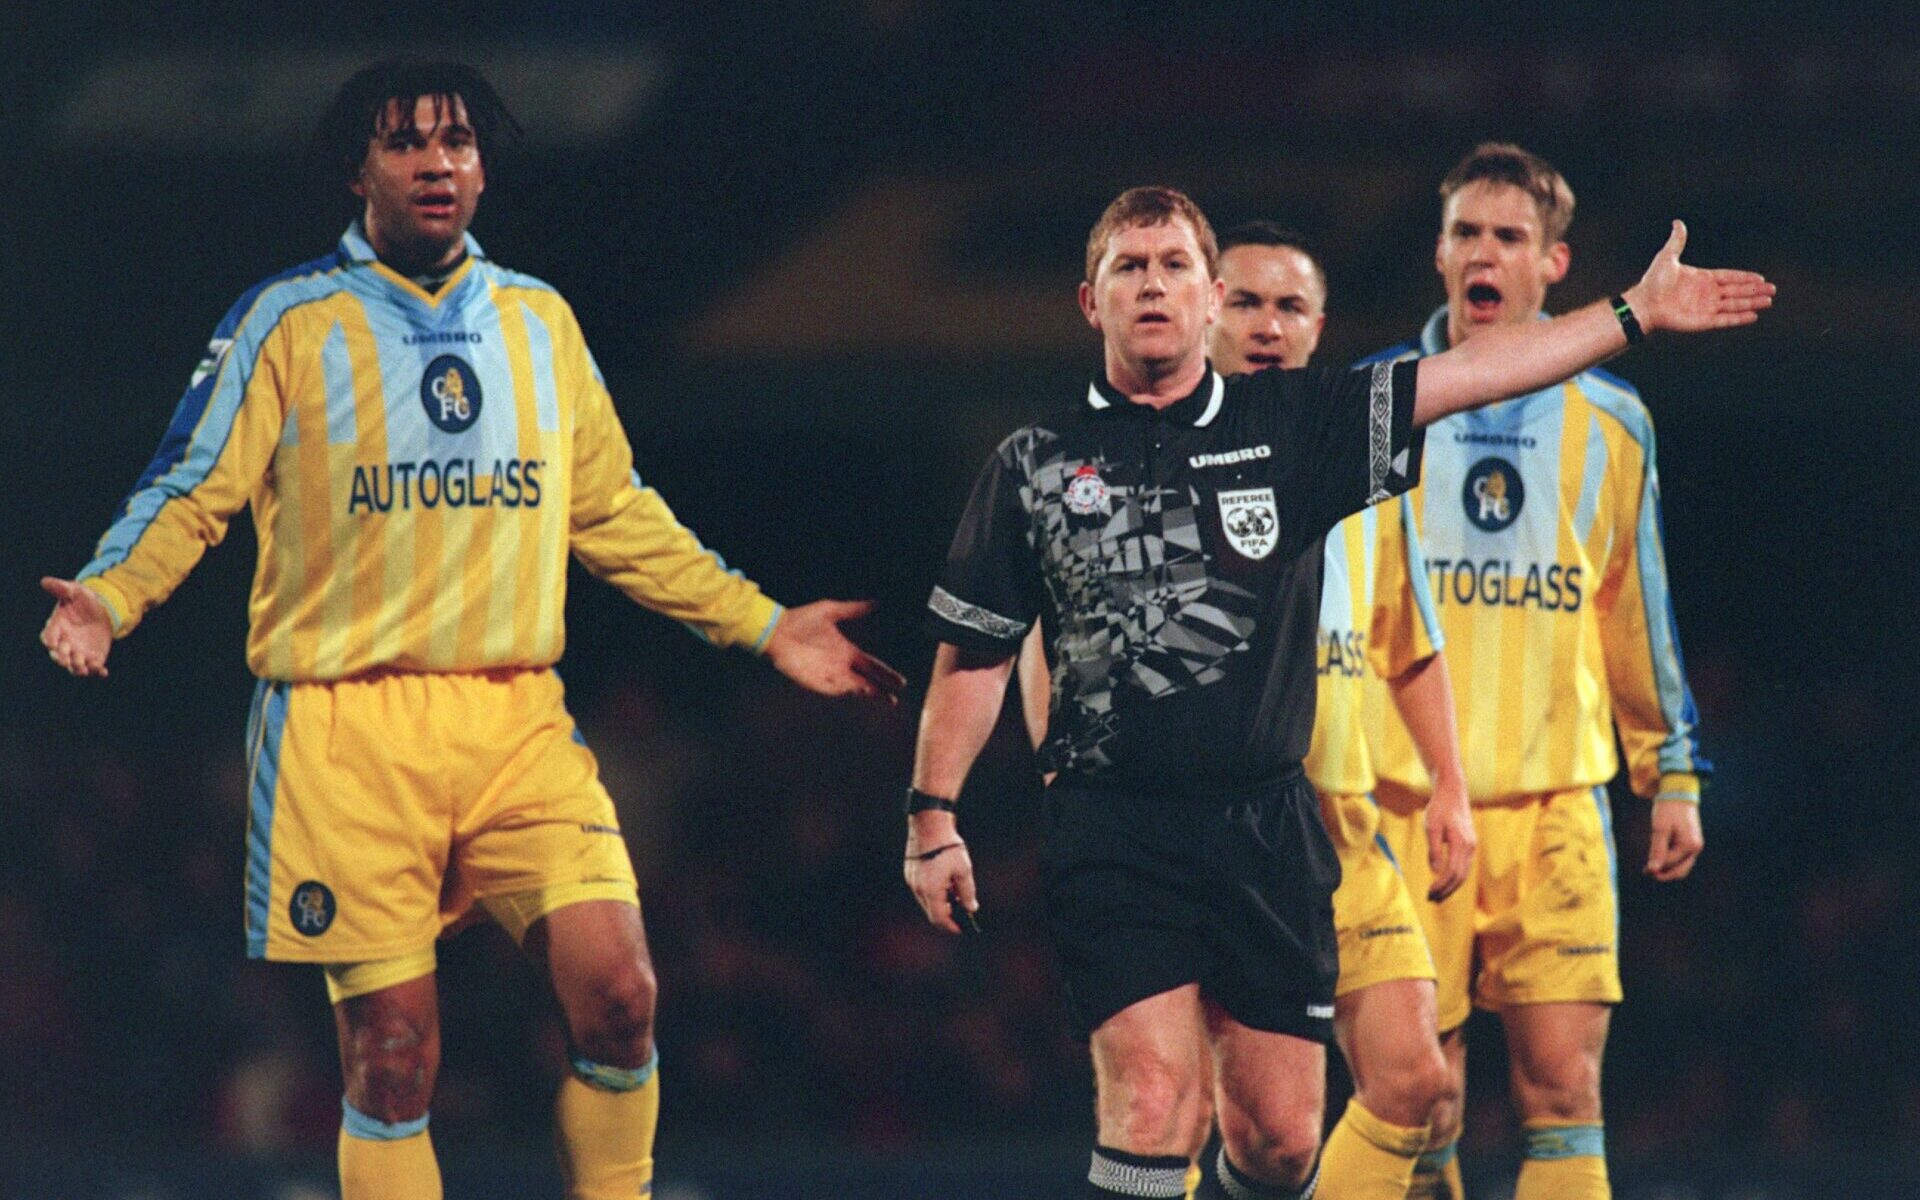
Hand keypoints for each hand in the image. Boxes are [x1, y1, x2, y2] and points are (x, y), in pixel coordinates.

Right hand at [41, 577, 112, 677]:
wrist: (104, 609)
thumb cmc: (84, 600)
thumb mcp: (74, 591)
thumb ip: (61, 588)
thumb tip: (45, 581)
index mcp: (56, 627)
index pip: (48, 636)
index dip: (50, 640)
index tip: (53, 643)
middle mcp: (64, 642)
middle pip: (59, 655)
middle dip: (62, 658)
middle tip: (68, 660)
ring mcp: (78, 652)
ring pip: (74, 665)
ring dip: (78, 668)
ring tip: (84, 668)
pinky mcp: (93, 657)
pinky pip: (94, 667)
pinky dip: (97, 671)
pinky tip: (103, 672)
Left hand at [764, 599, 905, 700]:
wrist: (776, 630)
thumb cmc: (801, 619)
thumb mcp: (830, 610)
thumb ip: (853, 609)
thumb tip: (875, 601)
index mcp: (847, 651)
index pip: (872, 666)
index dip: (886, 674)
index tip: (901, 682)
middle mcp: (840, 666)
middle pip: (866, 682)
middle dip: (880, 691)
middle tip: (894, 701)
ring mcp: (828, 675)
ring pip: (851, 688)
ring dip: (864, 692)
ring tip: (876, 694)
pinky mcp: (814, 682)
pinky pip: (832, 689)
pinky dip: (843, 691)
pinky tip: (855, 691)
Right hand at [904, 811, 976, 934]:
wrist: (929, 823)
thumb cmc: (948, 846)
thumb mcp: (963, 870)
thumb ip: (967, 893)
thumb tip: (971, 909)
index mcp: (930, 891)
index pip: (939, 918)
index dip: (951, 926)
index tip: (962, 929)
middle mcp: (918, 888)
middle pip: (932, 912)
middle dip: (947, 915)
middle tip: (962, 913)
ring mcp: (912, 880)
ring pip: (926, 901)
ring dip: (941, 903)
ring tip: (956, 896)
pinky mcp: (910, 872)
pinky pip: (922, 890)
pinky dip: (934, 893)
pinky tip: (946, 885)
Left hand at [1424, 774, 1475, 900]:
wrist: (1453, 793)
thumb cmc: (1439, 809)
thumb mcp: (1431, 827)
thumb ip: (1433, 849)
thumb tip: (1435, 871)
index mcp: (1461, 843)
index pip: (1453, 872)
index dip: (1441, 885)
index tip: (1429, 893)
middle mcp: (1470, 847)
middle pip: (1460, 877)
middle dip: (1446, 890)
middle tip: (1430, 899)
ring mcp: (1472, 846)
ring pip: (1464, 874)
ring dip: (1451, 887)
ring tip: (1437, 896)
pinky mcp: (1470, 845)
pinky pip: (1465, 867)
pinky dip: (1455, 878)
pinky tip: (1444, 883)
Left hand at [1621, 221, 1774, 334]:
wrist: (1644, 303)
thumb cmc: (1653, 282)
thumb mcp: (1668, 257)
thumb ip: (1677, 241)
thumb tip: (1678, 222)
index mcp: (1702, 278)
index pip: (1729, 277)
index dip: (1744, 277)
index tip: (1760, 278)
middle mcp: (1707, 293)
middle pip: (1737, 291)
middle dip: (1754, 290)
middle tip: (1772, 290)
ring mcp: (1706, 307)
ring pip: (1735, 305)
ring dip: (1752, 303)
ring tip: (1768, 301)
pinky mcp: (1703, 321)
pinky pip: (1725, 319)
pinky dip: (1739, 318)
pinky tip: (1753, 316)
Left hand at [1645, 799, 1703, 881]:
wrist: (1679, 794)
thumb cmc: (1668, 810)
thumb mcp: (1660, 829)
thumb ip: (1657, 850)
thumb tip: (1652, 870)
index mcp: (1689, 845)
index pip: (1670, 863)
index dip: (1656, 868)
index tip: (1644, 870)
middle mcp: (1696, 848)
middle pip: (1680, 871)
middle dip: (1664, 874)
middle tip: (1647, 871)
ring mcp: (1696, 846)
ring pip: (1682, 867)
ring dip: (1668, 869)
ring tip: (1651, 866)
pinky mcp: (1692, 844)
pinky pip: (1683, 859)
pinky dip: (1672, 861)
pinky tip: (1659, 857)